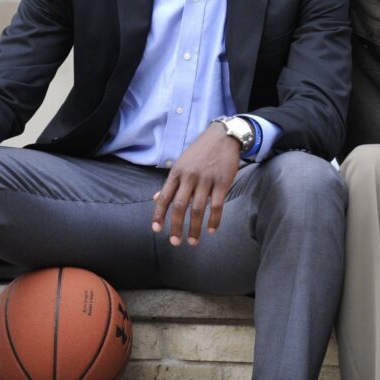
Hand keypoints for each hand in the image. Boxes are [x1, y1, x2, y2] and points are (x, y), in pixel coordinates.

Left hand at [151, 123, 240, 245]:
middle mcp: (189, 176)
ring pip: (198, 209)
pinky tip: (212, 230)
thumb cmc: (200, 151)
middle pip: (179, 206)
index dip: (159, 215)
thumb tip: (156, 198)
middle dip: (175, 226)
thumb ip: (171, 182)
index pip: (164, 197)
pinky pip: (217, 205)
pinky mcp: (222, 182)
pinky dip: (214, 220)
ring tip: (193, 241)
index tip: (156, 230)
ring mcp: (206, 179)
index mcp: (177, 172)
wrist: (223, 136)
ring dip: (194, 228)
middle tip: (175, 242)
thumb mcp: (181, 163)